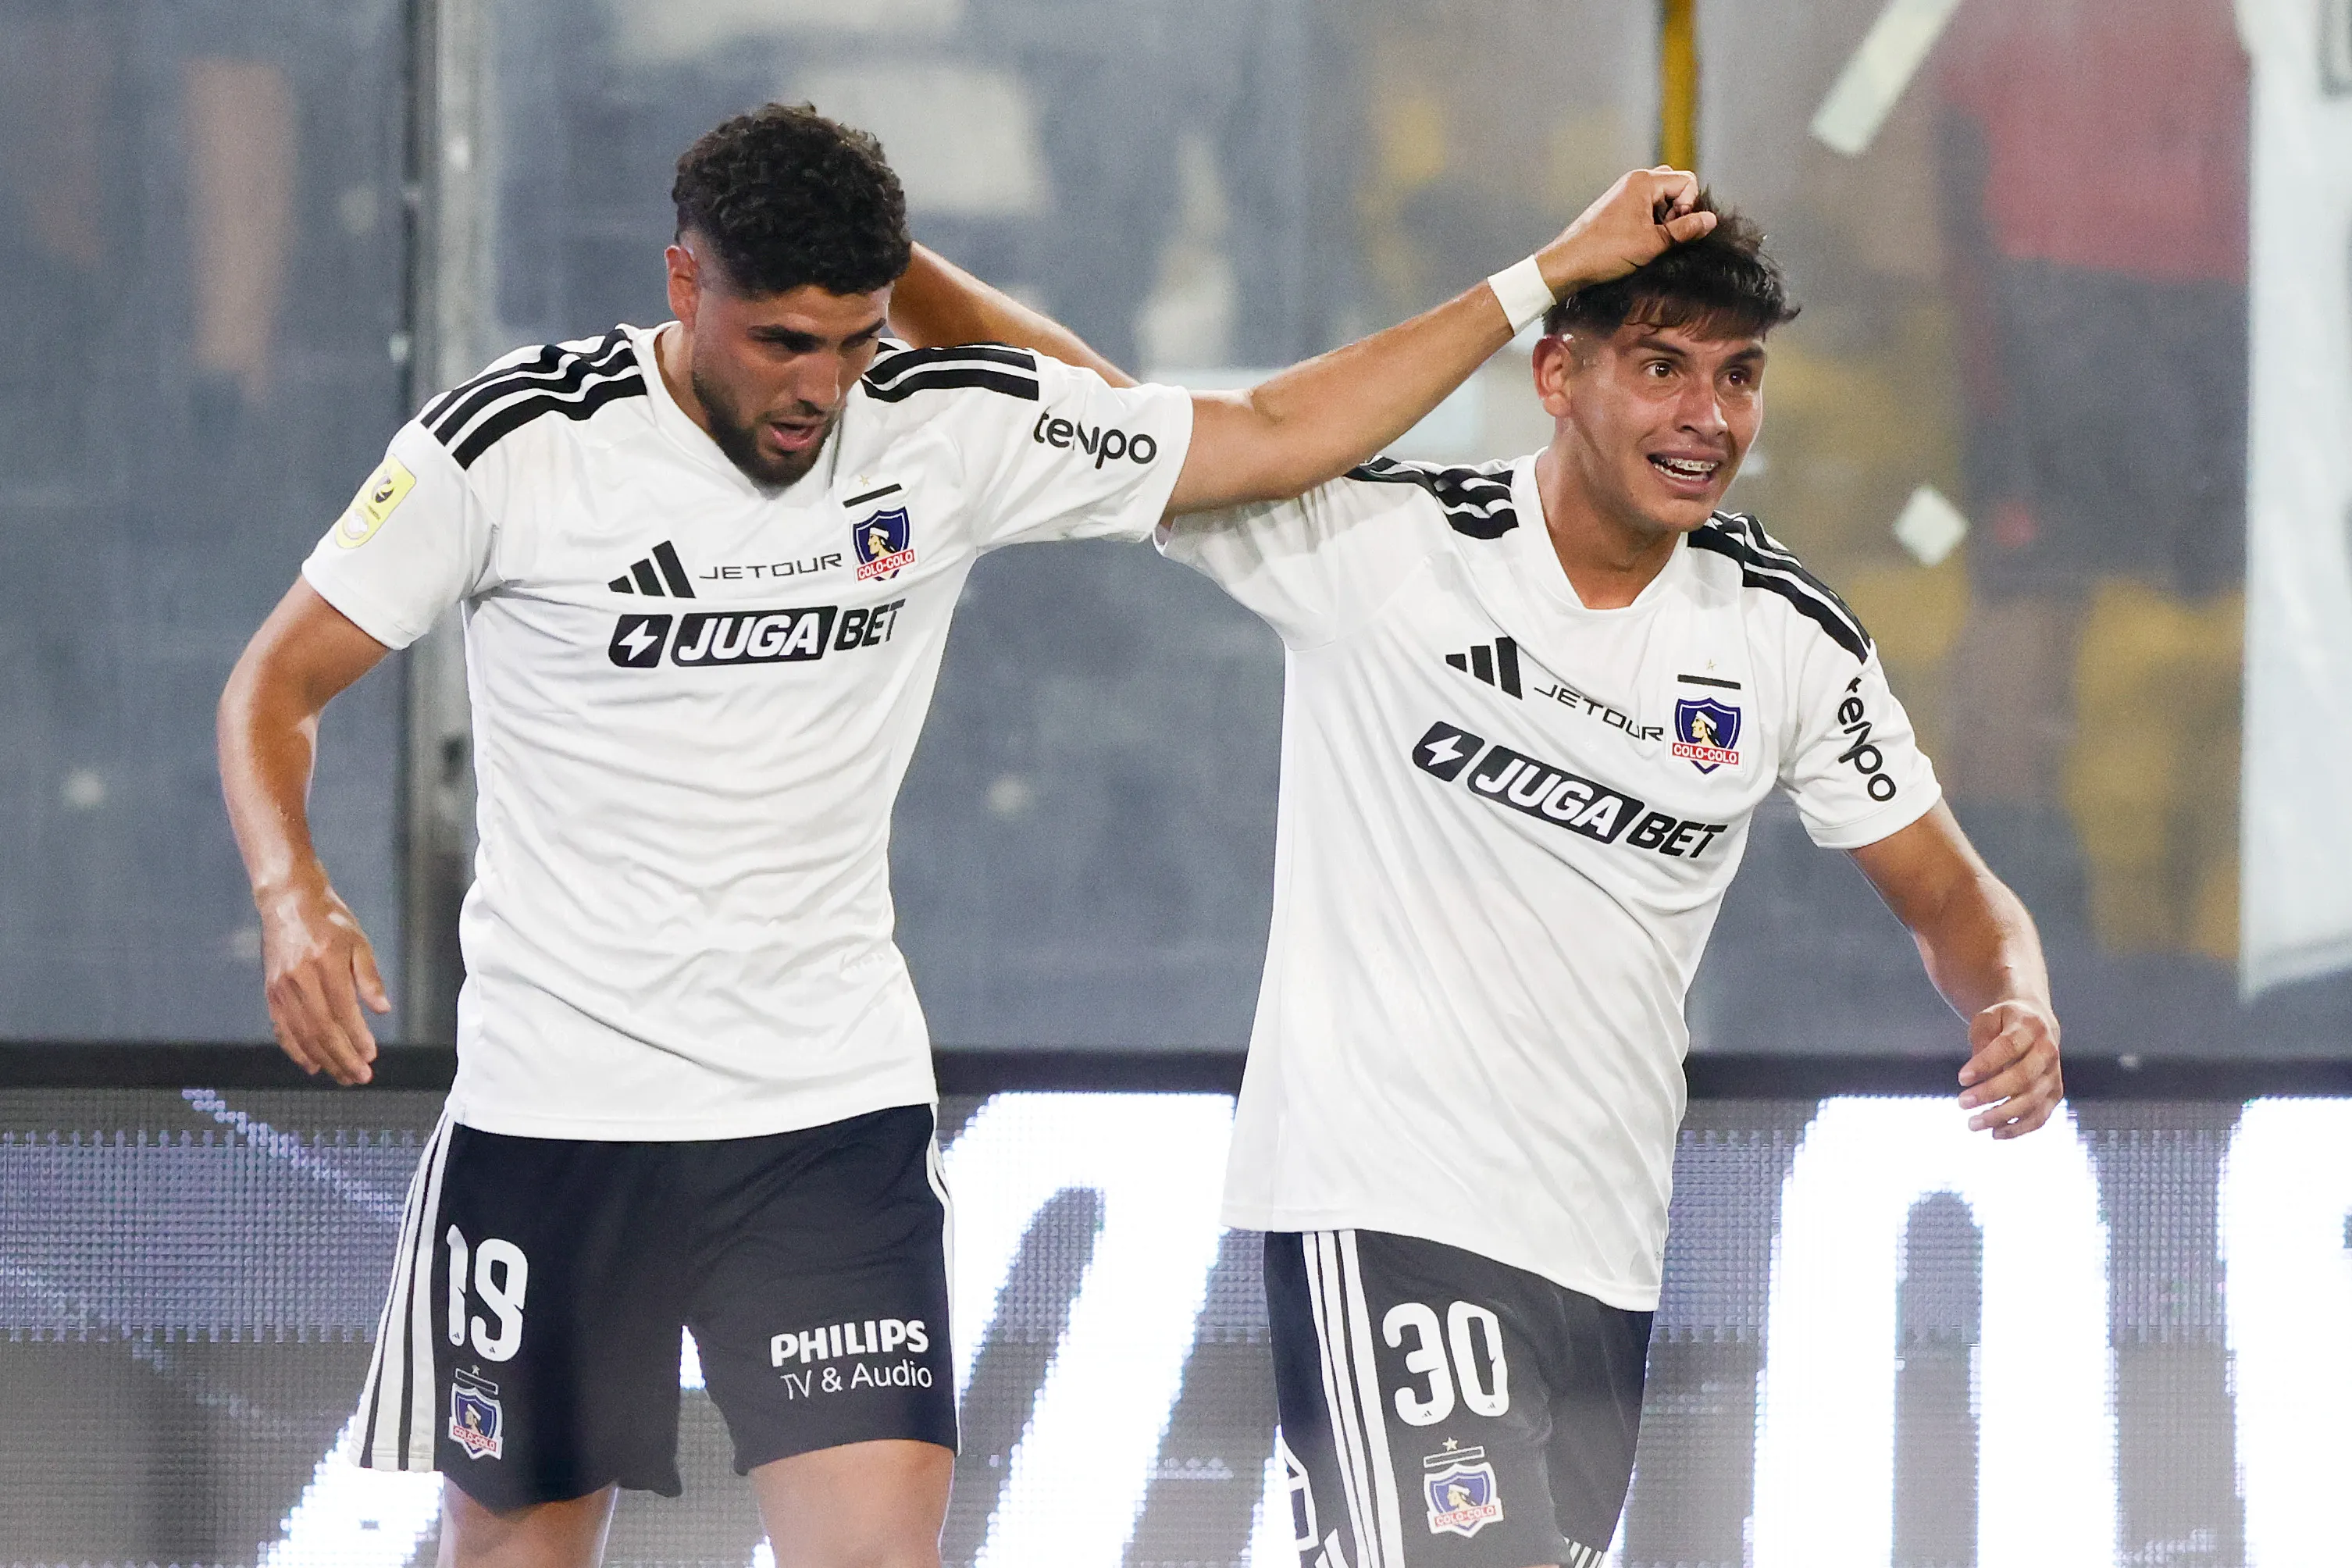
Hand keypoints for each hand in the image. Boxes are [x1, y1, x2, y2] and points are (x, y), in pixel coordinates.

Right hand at [257, 875, 388, 1084]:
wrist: (288, 902)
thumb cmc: (330, 920)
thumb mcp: (359, 942)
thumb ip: (369, 977)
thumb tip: (382, 1010)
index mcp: (324, 964)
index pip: (342, 1012)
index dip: (356, 1038)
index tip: (371, 1057)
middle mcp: (299, 979)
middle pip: (321, 1030)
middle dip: (342, 1058)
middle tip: (360, 1078)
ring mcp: (281, 988)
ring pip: (302, 1034)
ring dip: (324, 1060)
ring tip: (343, 1077)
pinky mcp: (271, 992)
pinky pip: (283, 1028)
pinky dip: (297, 1050)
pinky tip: (312, 1065)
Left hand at [1537, 166, 1716, 296]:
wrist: (1569, 263)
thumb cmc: (1606, 252)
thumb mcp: (1652, 243)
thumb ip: (1685, 230)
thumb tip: (1711, 220)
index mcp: (1644, 181)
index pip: (1687, 181)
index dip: (1689, 206)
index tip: (1674, 229)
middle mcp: (1635, 180)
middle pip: (1676, 185)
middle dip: (1679, 209)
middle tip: (1665, 233)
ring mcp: (1626, 192)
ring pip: (1662, 197)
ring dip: (1666, 217)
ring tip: (1652, 239)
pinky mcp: (1619, 206)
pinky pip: (1647, 205)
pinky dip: (1652, 220)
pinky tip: (1642, 241)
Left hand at [1958, 999, 2061, 1137]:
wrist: (2035, 1023)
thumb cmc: (2004, 1022)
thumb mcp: (1988, 1019)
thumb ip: (1981, 1041)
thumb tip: (1977, 1074)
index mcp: (2030, 1027)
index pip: (2008, 1047)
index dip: (1985, 1064)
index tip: (1962, 1079)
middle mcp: (2048, 1051)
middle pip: (2022, 1077)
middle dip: (1991, 1093)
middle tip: (1962, 1103)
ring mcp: (2054, 1074)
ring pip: (2032, 1100)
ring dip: (2001, 1116)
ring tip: (1973, 1123)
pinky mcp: (2055, 1093)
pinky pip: (2040, 1116)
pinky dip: (2019, 1128)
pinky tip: (1995, 1133)